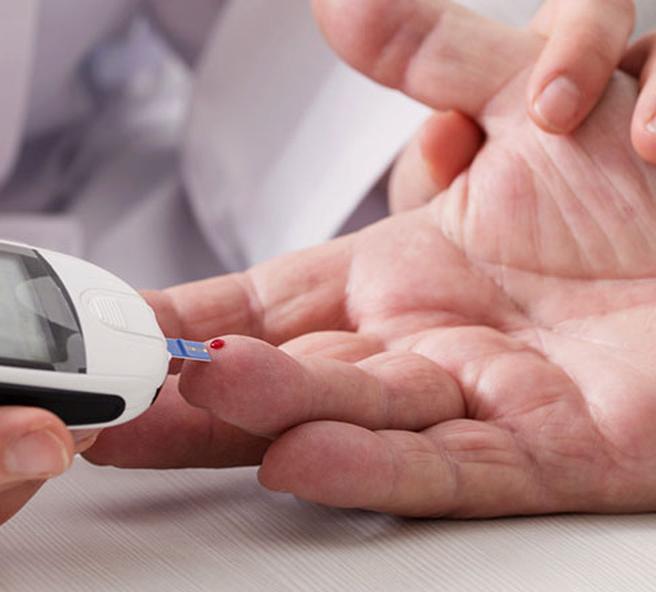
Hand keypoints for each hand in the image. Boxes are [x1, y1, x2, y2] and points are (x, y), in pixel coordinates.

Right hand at [87, 0, 655, 516]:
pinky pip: (454, 466)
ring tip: (196, 397)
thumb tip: (337, 9)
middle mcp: (427, 340)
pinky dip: (377, 464)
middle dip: (197, 387)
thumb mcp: (530, 93)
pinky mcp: (557, 452)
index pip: (267, 298)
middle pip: (289, 369)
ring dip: (273, 411)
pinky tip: (300, 459)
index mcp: (407, 271)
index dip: (188, 314)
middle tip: (114, 390)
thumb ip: (433, 56)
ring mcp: (483, 399)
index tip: (117, 328)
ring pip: (355, 412)